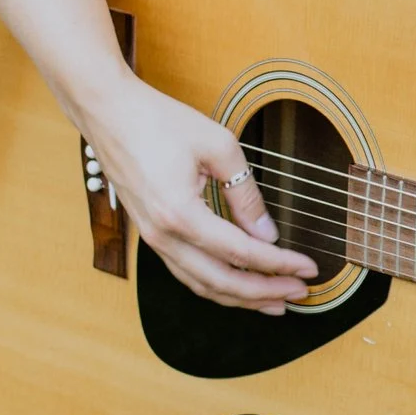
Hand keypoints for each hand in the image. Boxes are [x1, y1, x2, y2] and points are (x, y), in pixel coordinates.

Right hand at [82, 76, 317, 312]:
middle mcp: (162, 236)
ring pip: (201, 284)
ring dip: (240, 297)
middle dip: (264, 292)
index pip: (241, 252)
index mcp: (180, 214)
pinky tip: (237, 284)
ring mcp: (152, 239)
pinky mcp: (150, 234)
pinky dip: (216, 284)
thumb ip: (246, 193)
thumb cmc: (158, 121)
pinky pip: (186, 272)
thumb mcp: (218, 146)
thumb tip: (267, 231)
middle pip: (221, 281)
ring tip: (274, 301)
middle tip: (299, 293)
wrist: (108, 114)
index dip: (279, 264)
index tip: (307, 268)